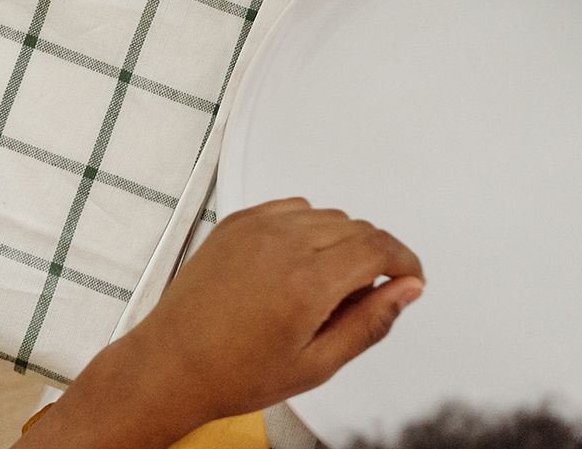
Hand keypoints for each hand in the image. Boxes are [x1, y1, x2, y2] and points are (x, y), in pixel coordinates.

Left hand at [43, 200, 423, 448]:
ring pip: (327, 216)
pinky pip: (292, 207)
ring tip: (319, 288)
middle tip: (359, 298)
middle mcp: (285, 244)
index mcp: (308, 282)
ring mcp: (259, 226)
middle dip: (372, 257)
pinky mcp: (239, 220)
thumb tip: (406, 290)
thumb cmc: (234, 373)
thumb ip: (370, 323)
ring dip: (339, 241)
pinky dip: (306, 228)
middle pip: (357, 228)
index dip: (403, 261)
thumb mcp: (316, 365)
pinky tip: (293, 264)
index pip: (378, 248)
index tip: (409, 275)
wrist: (171, 364)